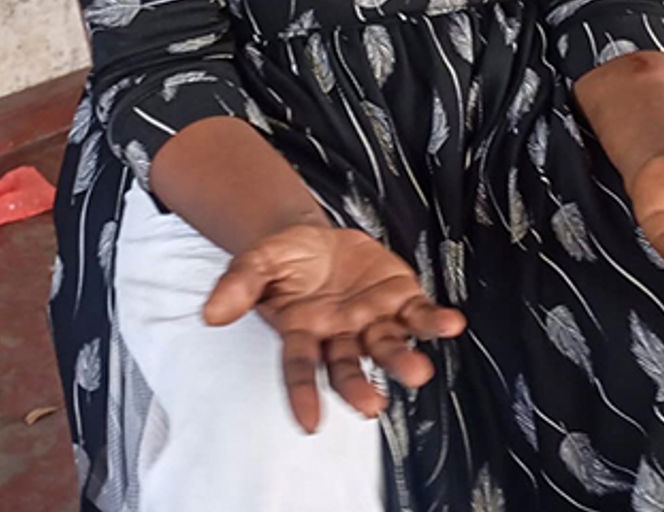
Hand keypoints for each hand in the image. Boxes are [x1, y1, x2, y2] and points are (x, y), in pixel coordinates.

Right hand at [203, 225, 465, 431]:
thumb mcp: (257, 260)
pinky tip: (452, 324)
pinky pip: (419, 315)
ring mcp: (371, 320)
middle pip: (348, 368)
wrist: (313, 239)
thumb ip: (240, 284)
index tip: (309, 424)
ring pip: (388, 347)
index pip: (300, 369)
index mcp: (302, 333)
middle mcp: (339, 336)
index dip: (303, 395)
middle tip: (373, 406)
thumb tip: (211, 312)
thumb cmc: (284, 260)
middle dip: (359, 388)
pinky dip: (436, 321)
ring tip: (420, 372)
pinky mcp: (398, 298)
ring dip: (404, 361)